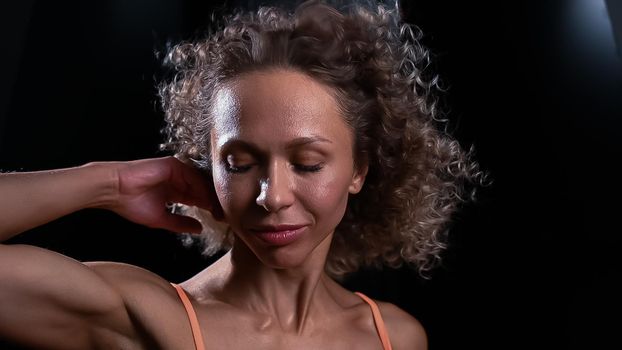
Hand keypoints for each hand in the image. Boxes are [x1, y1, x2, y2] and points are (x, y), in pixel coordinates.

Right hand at [102, 156, 221, 233]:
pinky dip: (201, 188)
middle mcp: (178, 180)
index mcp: (174, 191)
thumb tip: (199, 229)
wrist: (114, 190)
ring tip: (219, 210)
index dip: (208, 208)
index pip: (197, 199)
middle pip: (202, 190)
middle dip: (213, 203)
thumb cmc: (130, 203)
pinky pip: (192, 176)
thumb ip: (181, 223)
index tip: (220, 220)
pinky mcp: (173, 165)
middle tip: (226, 215)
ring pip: (199, 183)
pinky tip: (208, 200)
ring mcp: (176, 171)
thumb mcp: (161, 219)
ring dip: (210, 196)